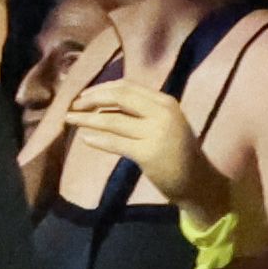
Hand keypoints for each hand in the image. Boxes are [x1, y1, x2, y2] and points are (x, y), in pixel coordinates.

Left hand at [57, 76, 232, 220]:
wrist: (198, 182)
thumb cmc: (178, 152)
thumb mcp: (165, 123)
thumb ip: (142, 110)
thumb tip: (102, 101)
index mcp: (166, 101)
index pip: (127, 86)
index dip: (101, 88)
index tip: (83, 94)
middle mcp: (162, 113)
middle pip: (119, 97)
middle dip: (91, 99)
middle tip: (72, 106)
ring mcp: (156, 132)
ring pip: (113, 120)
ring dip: (87, 119)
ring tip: (69, 119)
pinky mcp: (149, 153)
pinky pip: (116, 142)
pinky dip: (98, 140)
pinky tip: (85, 139)